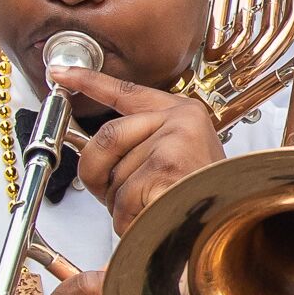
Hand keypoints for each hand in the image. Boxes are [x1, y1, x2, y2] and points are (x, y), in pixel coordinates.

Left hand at [55, 64, 226, 236]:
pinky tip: (156, 217)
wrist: (232, 221)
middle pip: (105, 137)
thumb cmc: (203, 198)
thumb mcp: (171, 161)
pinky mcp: (168, 165)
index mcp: (182, 113)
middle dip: (98, 174)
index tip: (61, 73)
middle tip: (114, 195)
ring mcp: (175, 139)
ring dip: (121, 206)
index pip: (126, 91)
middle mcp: (181, 118)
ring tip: (152, 209)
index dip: (89, 81)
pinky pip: (124, 197)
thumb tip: (90, 154)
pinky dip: (131, 220)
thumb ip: (135, 149)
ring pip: (113, 174)